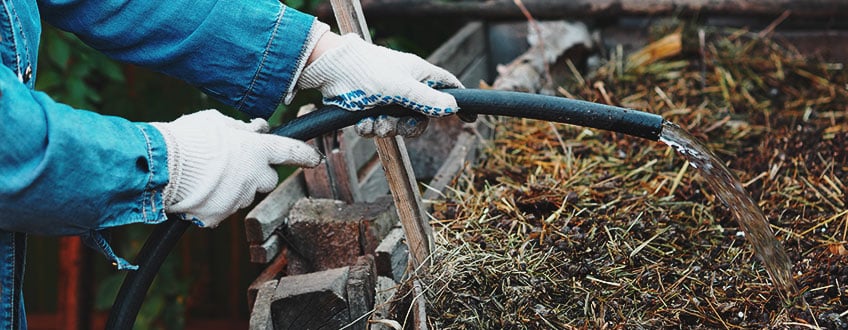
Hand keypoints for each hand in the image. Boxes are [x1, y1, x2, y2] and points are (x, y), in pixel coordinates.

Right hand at [151, 110, 321, 226]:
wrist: (159, 167)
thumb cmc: (187, 138)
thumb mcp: (216, 121)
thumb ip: (241, 129)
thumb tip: (255, 129)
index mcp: (257, 150)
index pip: (290, 151)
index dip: (305, 155)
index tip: (315, 158)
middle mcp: (253, 177)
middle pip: (267, 180)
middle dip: (257, 174)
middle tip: (236, 164)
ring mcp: (237, 199)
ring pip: (243, 194)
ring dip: (233, 187)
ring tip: (207, 175)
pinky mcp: (218, 217)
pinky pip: (222, 209)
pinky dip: (213, 202)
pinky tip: (197, 190)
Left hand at [297, 33, 463, 136]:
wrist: (330, 71)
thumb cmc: (368, 71)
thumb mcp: (401, 88)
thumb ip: (427, 99)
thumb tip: (453, 107)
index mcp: (419, 75)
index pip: (447, 87)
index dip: (458, 102)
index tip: (470, 118)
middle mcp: (406, 87)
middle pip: (420, 117)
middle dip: (406, 127)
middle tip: (394, 126)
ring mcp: (388, 98)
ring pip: (397, 125)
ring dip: (385, 128)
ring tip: (372, 122)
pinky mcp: (369, 107)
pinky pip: (377, 125)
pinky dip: (370, 128)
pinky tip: (361, 123)